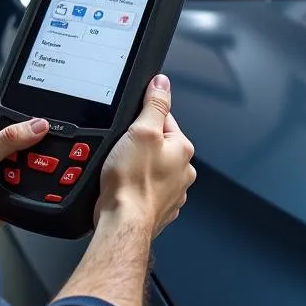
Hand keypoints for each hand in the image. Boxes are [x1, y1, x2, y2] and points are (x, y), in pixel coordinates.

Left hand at [0, 82, 49, 237]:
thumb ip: (8, 139)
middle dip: (34, 127)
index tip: (35, 82)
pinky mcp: (9, 183)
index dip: (12, 86)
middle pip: (19, 124)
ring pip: (28, 151)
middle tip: (49, 130)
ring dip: (36, 156)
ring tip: (43, 157)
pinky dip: (37, 176)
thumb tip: (37, 125)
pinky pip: (30, 174)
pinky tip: (42, 176)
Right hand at [96, 74, 195, 238]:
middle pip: (158, 145)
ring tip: (122, 171)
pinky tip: (125, 188)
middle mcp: (183, 171)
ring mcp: (173, 192)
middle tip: (122, 152)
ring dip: (138, 168)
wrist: (123, 222)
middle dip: (140, 146)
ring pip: (152, 169)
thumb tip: (162, 83)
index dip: (143, 121)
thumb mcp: (141, 131)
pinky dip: (137, 188)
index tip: (130, 128)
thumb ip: (154, 105)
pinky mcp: (159, 208)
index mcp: (182, 149)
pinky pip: (147, 190)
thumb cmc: (131, 181)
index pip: (164, 120)